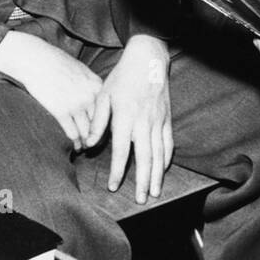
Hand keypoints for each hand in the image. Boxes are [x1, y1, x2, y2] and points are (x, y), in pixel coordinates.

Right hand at [0, 31, 104, 149]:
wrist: (36, 60)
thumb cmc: (56, 62)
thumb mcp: (81, 70)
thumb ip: (90, 85)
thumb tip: (95, 98)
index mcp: (97, 85)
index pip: (108, 111)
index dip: (107, 124)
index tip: (104, 132)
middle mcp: (90, 97)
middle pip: (100, 124)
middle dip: (98, 137)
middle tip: (95, 145)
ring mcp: (76, 105)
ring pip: (87, 132)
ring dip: (86, 143)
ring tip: (85, 149)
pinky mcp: (61, 112)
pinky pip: (72, 133)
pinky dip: (74, 142)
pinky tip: (74, 146)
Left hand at [102, 36, 172, 202]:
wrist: (148, 59)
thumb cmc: (122, 77)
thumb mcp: (103, 95)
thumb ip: (98, 121)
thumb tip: (90, 143)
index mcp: (125, 117)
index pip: (122, 151)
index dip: (118, 171)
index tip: (114, 187)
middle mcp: (143, 122)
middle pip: (144, 158)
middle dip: (143, 181)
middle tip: (142, 200)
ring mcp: (158, 121)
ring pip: (159, 154)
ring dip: (158, 175)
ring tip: (155, 192)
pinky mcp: (166, 118)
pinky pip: (169, 142)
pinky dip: (167, 158)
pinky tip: (164, 169)